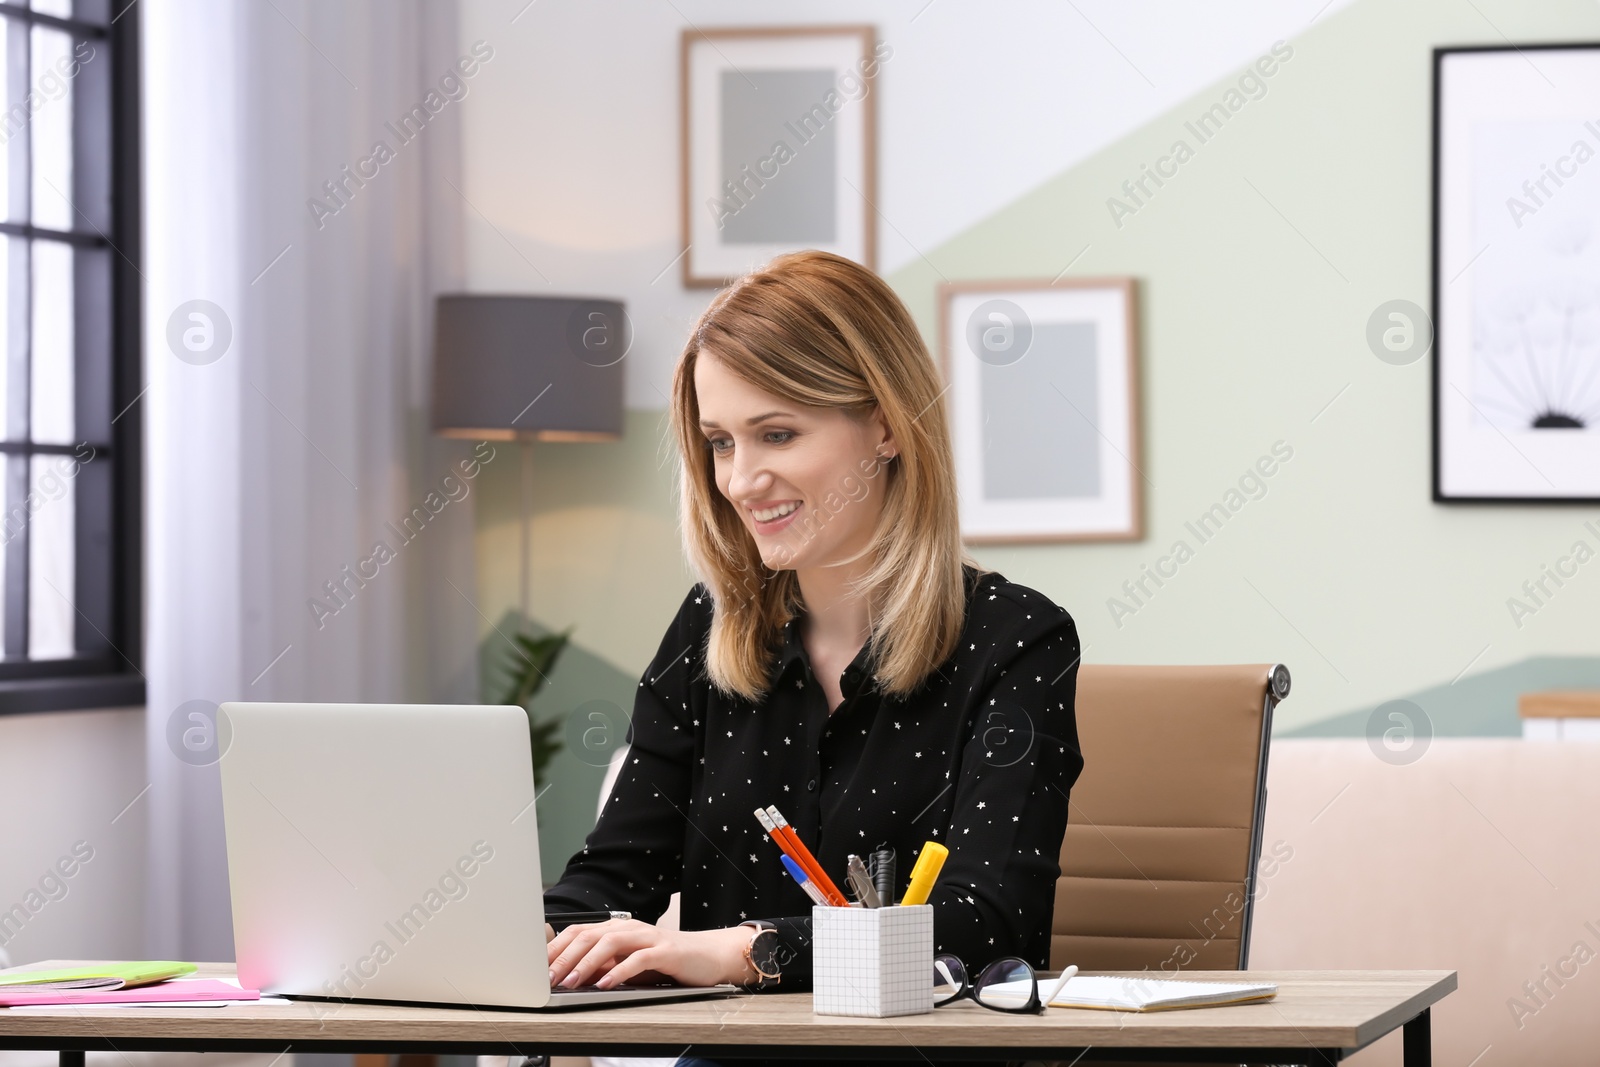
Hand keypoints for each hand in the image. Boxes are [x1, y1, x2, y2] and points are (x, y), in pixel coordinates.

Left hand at [546, 918, 753, 989]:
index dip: (556, 947)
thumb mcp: (629, 963)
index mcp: (618, 929)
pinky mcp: (665, 951)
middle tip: (549, 977)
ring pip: (610, 943)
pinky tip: (605, 984)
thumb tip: (570, 978)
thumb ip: (604, 966)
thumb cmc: (667, 961)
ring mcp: (648, 937)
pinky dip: (619, 972)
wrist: (709, 956)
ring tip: (571, 981)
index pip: (579, 931)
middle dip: (565, 957)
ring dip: (586, 963)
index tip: (537, 967)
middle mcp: (630, 928)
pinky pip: (638, 959)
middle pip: (589, 935)